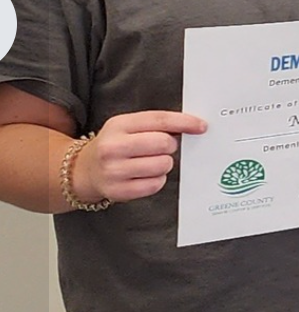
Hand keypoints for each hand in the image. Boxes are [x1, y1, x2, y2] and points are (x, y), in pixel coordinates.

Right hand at [72, 110, 206, 204]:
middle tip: (162, 148)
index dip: (185, 122)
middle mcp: (112, 147)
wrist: (84, 170)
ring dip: (164, 164)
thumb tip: (192, 125)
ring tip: (151, 162)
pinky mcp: (118, 191)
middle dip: (170, 146)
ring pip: (163, 165)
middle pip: (164, 143)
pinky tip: (145, 175)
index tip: (201, 126)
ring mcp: (113, 171)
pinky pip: (155, 185)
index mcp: (118, 125)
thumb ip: (155, 124)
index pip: (159, 120)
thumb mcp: (128, 126)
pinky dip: (157, 180)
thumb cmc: (115, 145)